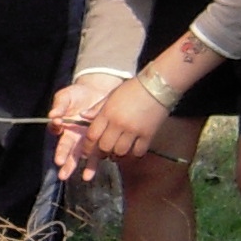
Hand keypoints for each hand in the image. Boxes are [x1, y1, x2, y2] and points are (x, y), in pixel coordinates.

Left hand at [50, 73, 164, 180]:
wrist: (157, 86)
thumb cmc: (132, 88)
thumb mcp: (111, 95)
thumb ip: (97, 107)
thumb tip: (83, 115)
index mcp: (108, 113)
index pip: (92, 135)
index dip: (87, 147)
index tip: (87, 151)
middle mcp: (119, 123)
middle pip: (105, 147)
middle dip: (102, 152)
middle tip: (103, 152)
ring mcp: (134, 130)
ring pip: (120, 152)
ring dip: (117, 155)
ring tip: (117, 152)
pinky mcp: (148, 135)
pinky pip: (137, 152)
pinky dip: (133, 154)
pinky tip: (132, 150)